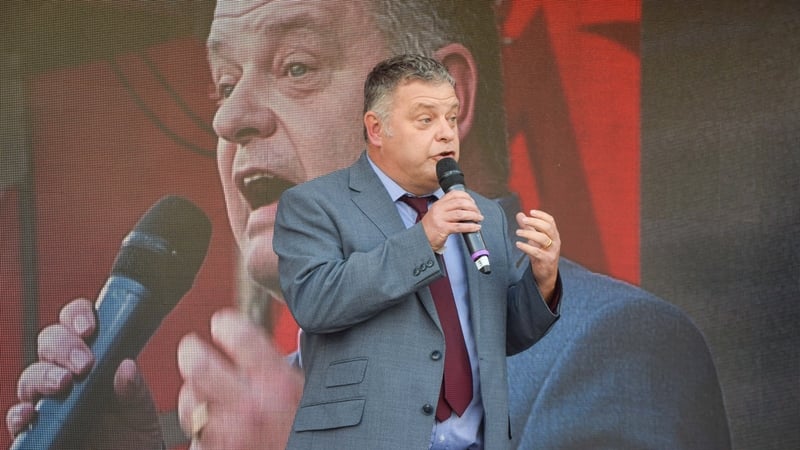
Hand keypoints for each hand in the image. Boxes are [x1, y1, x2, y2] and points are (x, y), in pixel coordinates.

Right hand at [6, 298, 161, 448]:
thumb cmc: (132, 436)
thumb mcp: (142, 411)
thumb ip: (136, 390)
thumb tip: (126, 367)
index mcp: (97, 361)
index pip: (79, 325)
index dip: (79, 317)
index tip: (91, 328)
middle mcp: (69, 376)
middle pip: (50, 342)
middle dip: (63, 345)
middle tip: (84, 363)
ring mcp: (50, 401)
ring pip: (32, 375)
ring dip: (44, 374)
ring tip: (64, 384)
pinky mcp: (37, 429)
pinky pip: (17, 416)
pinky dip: (19, 412)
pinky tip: (32, 413)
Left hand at [177, 309, 302, 449]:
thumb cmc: (307, 429)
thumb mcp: (304, 388)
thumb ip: (280, 361)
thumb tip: (267, 333)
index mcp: (277, 383)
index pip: (238, 334)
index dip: (226, 323)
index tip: (222, 324)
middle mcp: (250, 407)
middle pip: (199, 365)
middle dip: (193, 351)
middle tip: (195, 348)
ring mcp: (227, 432)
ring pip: (189, 399)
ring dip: (195, 394)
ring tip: (208, 394)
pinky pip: (194, 432)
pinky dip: (200, 428)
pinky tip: (215, 424)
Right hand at [420, 190, 482, 250]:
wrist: (421, 240)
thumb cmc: (430, 229)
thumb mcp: (437, 214)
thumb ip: (448, 210)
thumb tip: (466, 209)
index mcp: (438, 204)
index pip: (454, 194)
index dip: (466, 196)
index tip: (473, 202)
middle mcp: (439, 209)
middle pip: (460, 203)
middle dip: (472, 207)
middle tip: (478, 212)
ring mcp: (440, 218)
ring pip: (461, 213)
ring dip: (473, 215)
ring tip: (479, 218)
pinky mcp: (443, 228)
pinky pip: (460, 226)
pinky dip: (470, 226)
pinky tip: (476, 227)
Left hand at [515, 210, 559, 300]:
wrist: (547, 273)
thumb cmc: (541, 253)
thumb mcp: (535, 239)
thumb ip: (528, 227)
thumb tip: (520, 215)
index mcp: (553, 234)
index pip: (550, 221)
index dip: (541, 215)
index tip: (531, 212)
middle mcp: (555, 241)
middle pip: (548, 227)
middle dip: (535, 222)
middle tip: (524, 220)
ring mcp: (552, 251)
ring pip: (543, 239)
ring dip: (529, 233)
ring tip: (517, 232)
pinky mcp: (546, 260)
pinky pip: (536, 252)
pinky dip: (526, 247)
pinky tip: (518, 244)